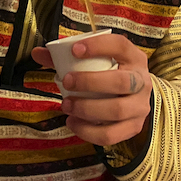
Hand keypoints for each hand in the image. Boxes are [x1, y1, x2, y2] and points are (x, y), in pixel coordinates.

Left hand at [31, 34, 151, 145]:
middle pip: (122, 82)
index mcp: (134, 58)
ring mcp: (140, 106)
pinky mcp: (134, 128)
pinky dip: (88, 131)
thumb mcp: (97, 62)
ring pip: (117, 110)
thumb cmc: (110, 75)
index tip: (74, 49)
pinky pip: (112, 134)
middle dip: (90, 82)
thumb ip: (66, 57)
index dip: (99, 46)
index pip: (121, 45)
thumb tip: (37, 53)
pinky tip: (73, 123)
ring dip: (87, 109)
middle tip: (66, 82)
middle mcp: (143, 81)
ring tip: (66, 106)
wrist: (135, 99)